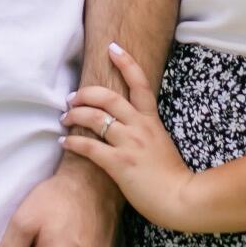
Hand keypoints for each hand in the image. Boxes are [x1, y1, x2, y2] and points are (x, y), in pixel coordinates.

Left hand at [60, 44, 197, 230]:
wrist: (181, 199)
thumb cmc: (172, 176)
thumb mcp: (161, 143)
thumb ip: (145, 131)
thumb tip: (127, 124)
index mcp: (151, 121)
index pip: (140, 83)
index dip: (126, 62)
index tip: (112, 47)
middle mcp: (140, 127)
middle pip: (108, 97)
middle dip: (86, 93)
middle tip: (72, 97)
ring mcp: (130, 144)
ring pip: (95, 118)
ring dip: (75, 115)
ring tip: (65, 118)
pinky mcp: (120, 163)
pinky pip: (90, 147)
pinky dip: (73, 142)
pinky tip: (64, 142)